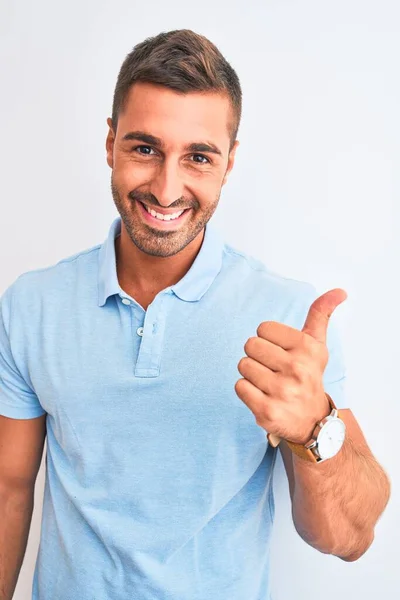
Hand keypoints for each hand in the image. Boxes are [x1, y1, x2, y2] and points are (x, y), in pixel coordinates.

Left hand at [234, 288, 346, 444]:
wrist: (313, 421)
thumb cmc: (308, 375)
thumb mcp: (317, 345)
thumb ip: (320, 314)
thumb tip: (339, 291)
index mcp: (307, 348)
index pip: (263, 328)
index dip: (268, 339)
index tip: (282, 352)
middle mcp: (297, 369)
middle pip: (250, 345)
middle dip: (258, 356)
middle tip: (273, 369)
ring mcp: (282, 391)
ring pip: (243, 365)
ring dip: (252, 374)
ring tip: (269, 383)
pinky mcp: (267, 411)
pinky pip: (240, 386)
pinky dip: (247, 391)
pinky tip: (263, 396)